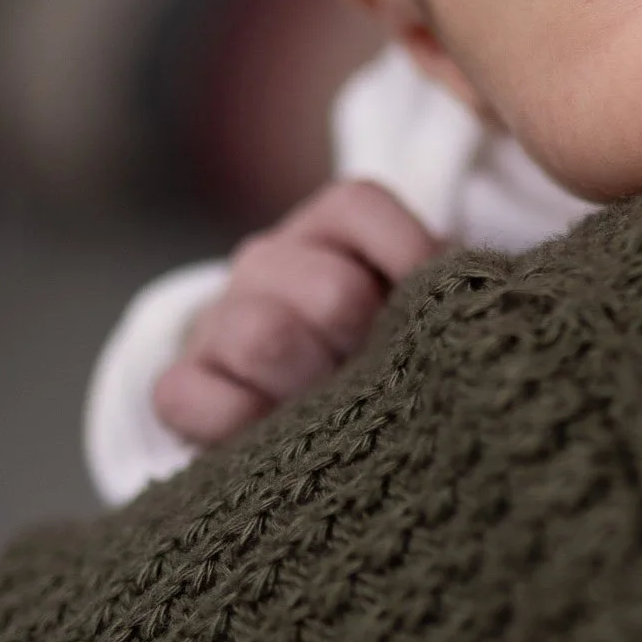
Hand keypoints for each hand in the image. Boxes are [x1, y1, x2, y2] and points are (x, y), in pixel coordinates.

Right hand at [152, 179, 440, 446]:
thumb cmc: (385, 352)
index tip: (432, 315)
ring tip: (336, 413)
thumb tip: (464, 300)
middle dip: (366, 346)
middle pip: (331, 292)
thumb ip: (442, 290)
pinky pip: (193, 395)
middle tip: (379, 378)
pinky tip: (276, 436)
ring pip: (263, 338)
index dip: (410, 260)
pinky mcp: (177, 382)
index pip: (359, 205)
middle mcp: (267, 259)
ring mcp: (217, 317)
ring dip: (312, 391)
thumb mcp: (420, 308)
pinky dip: (241, 424)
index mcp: (330, 225)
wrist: (304, 418)